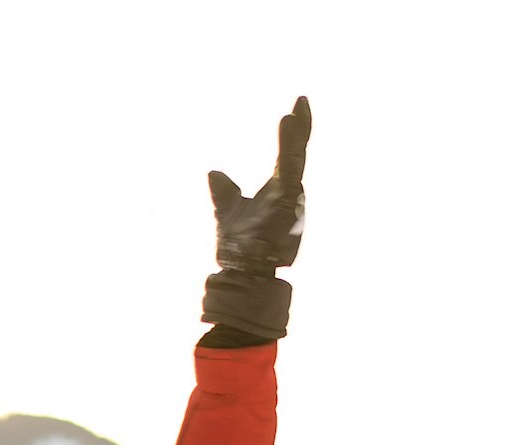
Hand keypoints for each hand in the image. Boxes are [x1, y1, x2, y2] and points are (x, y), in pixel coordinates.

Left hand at [201, 98, 309, 343]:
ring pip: (293, 162)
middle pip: (295, 153)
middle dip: (300, 128)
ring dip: (294, 138)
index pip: (288, 153)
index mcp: (277, 188)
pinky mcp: (284, 207)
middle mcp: (287, 191)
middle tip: (301, 101)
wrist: (241, 272)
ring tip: (293, 114)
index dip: (293, 132)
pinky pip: (287, 177)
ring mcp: (288, 200)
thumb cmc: (241, 246)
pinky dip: (288, 154)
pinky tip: (286, 133)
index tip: (297, 108)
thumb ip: (224, 191)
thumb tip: (213, 172)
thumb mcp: (227, 210)